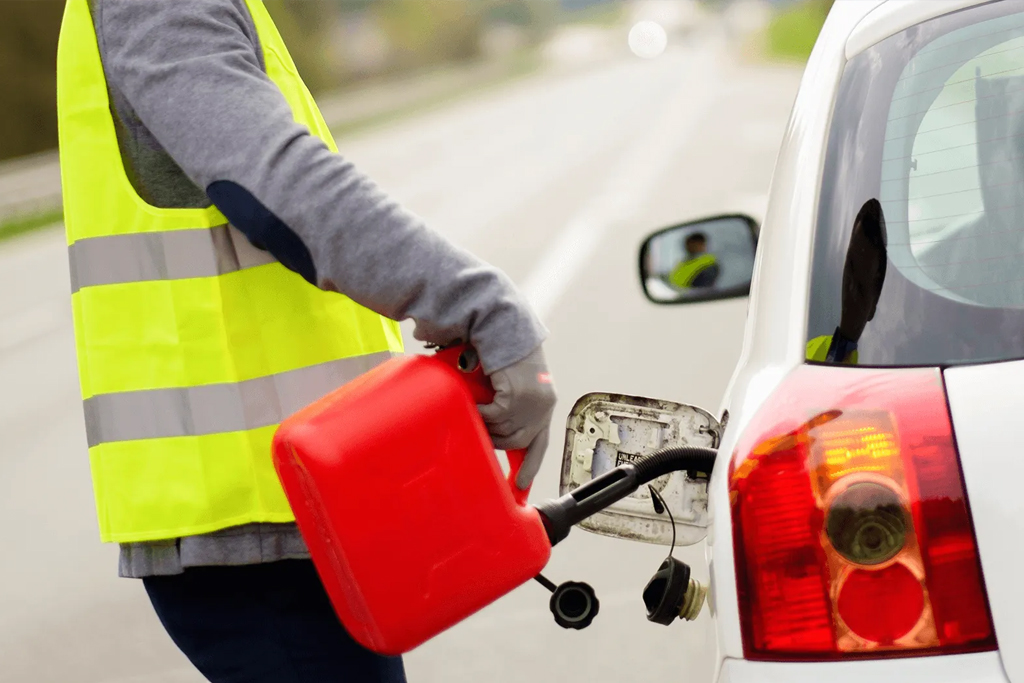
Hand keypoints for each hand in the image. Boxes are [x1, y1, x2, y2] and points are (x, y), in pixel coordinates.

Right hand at [477, 346, 556, 489]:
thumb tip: (490, 428)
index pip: (540, 442)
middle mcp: (543, 405)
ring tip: (476, 407)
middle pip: (517, 442)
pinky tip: (476, 399)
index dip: (530, 465)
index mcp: (544, 402)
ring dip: (486, 422)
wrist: (501, 325)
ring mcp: (531, 404)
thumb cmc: (500, 350)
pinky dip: (481, 412)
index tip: (520, 485)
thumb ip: (507, 404)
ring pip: (502, 432)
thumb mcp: (510, 382)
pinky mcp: (516, 399)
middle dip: (497, 440)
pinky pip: (493, 419)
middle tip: (480, 429)